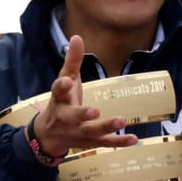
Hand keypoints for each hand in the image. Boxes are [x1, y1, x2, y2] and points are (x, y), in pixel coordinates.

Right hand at [31, 35, 138, 156]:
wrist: (48, 136)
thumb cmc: (61, 102)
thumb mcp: (64, 80)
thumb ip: (72, 60)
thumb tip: (76, 37)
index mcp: (59, 99)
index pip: (57, 91)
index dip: (61, 86)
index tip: (67, 81)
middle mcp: (66, 117)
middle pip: (72, 117)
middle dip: (82, 114)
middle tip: (95, 111)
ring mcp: (77, 132)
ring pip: (90, 132)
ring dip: (105, 127)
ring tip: (121, 121)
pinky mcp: (89, 142)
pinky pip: (104, 143)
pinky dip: (119, 142)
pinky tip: (133, 139)